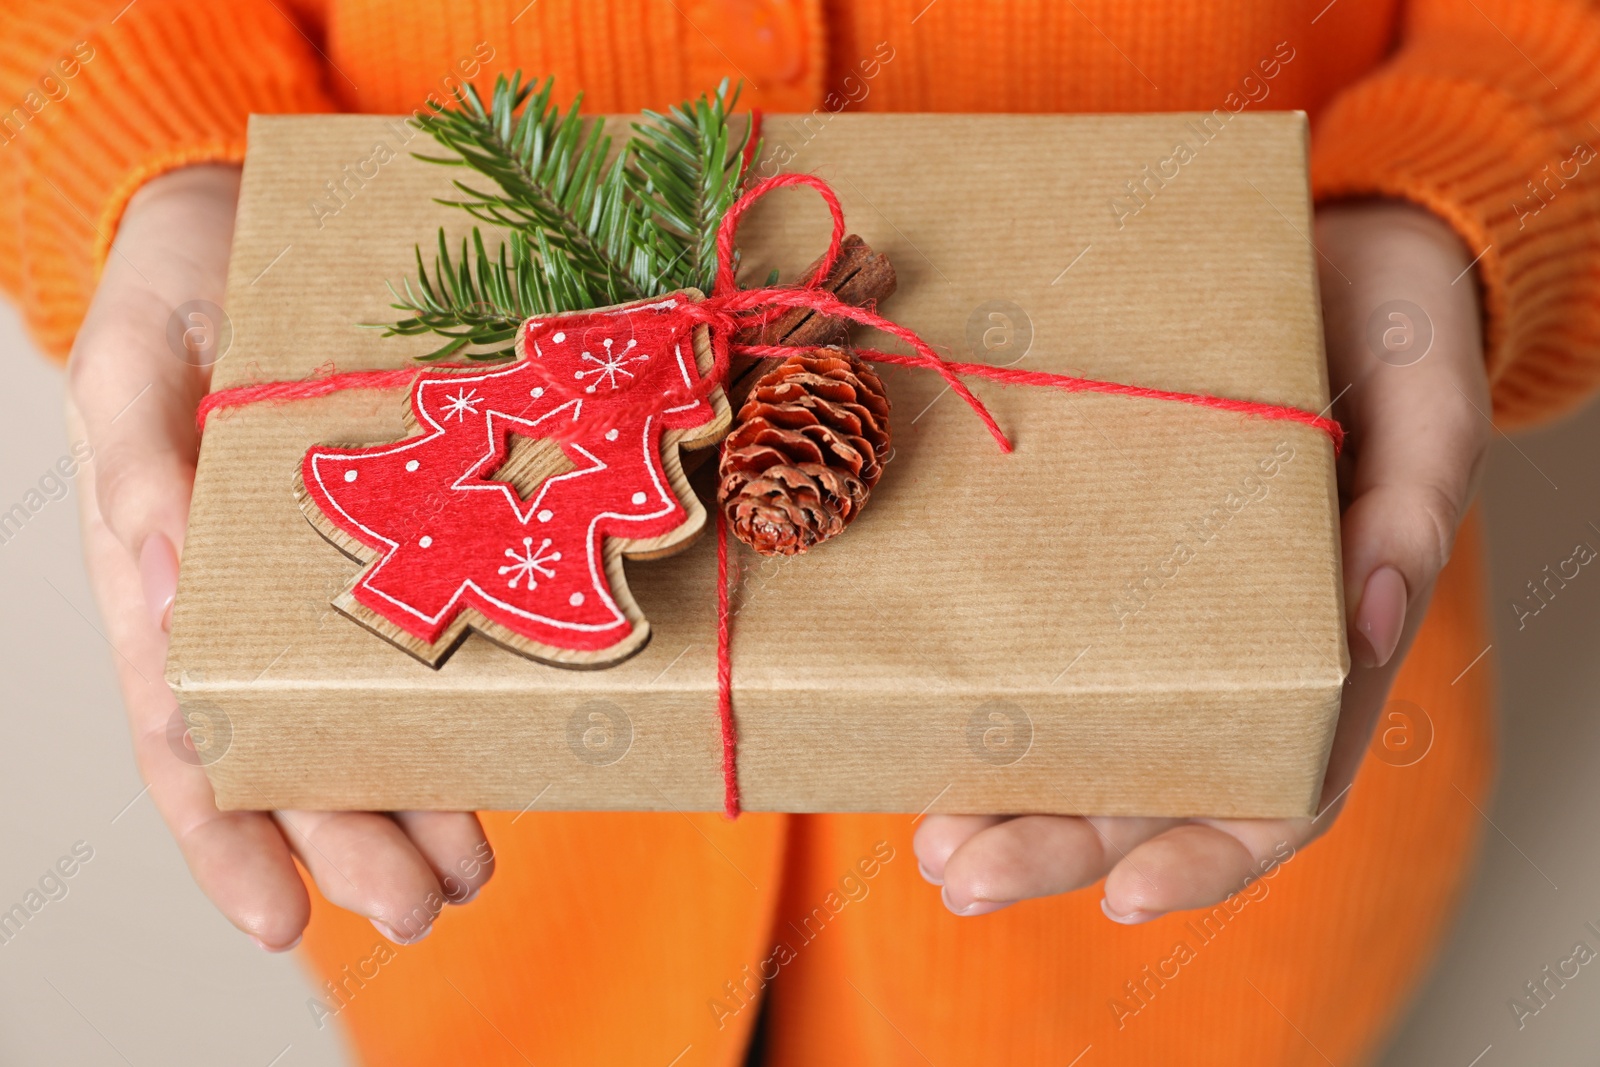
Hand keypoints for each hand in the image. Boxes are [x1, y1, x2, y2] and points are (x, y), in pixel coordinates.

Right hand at [68, 164, 494, 948]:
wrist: (247, 218)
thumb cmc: (178, 284)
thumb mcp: (137, 360)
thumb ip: (137, 468)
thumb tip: (152, 589)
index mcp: (162, 581)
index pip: (186, 740)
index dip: (226, 839)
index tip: (282, 922)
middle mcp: (246, 603)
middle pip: (294, 753)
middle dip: (354, 845)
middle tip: (425, 908)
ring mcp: (323, 575)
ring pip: (368, 714)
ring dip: (417, 801)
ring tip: (472, 871)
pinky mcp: (398, 529)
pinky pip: (427, 630)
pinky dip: (459, 699)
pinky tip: (505, 750)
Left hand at [915, 199, 1490, 919]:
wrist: (1332, 244)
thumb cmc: (1395, 332)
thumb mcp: (1427, 406)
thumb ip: (1411, 508)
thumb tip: (1367, 623)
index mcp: (1321, 643)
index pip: (1275, 785)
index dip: (1207, 853)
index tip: (1127, 896)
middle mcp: (1225, 643)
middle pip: (1144, 783)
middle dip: (1056, 844)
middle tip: (959, 872)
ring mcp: (1148, 600)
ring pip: (1075, 731)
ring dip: (999, 797)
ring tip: (924, 837)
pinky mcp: (1080, 535)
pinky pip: (1028, 627)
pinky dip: (975, 683)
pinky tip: (914, 711)